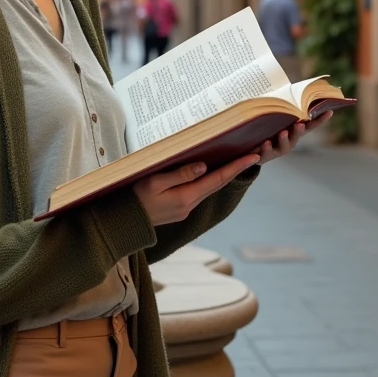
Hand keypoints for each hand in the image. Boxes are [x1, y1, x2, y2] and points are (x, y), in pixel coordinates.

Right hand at [133, 154, 259, 225]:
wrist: (124, 223)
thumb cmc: (135, 199)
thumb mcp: (154, 182)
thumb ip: (179, 174)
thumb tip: (203, 167)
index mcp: (185, 197)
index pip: (217, 179)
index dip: (236, 167)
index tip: (253, 157)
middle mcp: (189, 205)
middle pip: (218, 184)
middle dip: (236, 169)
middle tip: (253, 153)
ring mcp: (185, 209)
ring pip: (210, 188)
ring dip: (224, 175)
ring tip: (238, 160)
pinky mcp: (179, 209)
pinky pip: (200, 192)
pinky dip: (210, 180)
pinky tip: (213, 171)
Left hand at [255, 110, 332, 164]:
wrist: (252, 148)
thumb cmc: (267, 127)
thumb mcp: (274, 116)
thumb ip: (281, 106)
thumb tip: (286, 86)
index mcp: (294, 130)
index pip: (309, 125)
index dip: (320, 119)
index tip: (329, 111)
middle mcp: (289, 141)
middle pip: (296, 136)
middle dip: (298, 130)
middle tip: (300, 124)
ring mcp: (277, 149)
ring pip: (283, 146)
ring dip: (284, 139)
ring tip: (282, 133)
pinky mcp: (264, 156)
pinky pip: (264, 154)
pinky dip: (264, 150)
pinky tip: (263, 146)